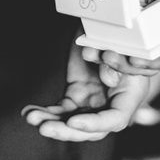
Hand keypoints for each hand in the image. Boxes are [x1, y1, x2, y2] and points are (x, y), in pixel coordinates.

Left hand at [21, 44, 159, 142]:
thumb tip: (107, 77)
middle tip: (46, 127)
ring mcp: (93, 102)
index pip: (115, 119)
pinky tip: (30, 112)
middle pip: (91, 129)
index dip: (94, 124)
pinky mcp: (77, 97)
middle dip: (66, 131)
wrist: (109, 28)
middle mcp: (112, 103)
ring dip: (51, 122)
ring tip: (31, 117)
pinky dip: (45, 112)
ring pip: (73, 123)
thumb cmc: (120, 35)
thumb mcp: (122, 45)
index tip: (72, 121)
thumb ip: (116, 61)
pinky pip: (61, 110)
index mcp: (130, 94)